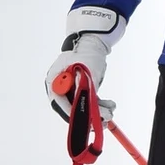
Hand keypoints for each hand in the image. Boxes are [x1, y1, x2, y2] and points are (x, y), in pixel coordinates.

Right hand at [46, 5, 125, 119]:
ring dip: (97, 112)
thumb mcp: (85, 71)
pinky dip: (100, 105)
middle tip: (102, 121)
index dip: (71, 113)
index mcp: (54, 81)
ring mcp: (70, 89)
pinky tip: (111, 105)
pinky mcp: (80, 90)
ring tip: (111, 112)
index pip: (59, 102)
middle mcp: (59, 87)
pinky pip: (89, 102)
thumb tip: (86, 108)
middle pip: (71, 108)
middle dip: (87, 116)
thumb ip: (83, 88)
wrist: (93, 43)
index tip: (84, 120)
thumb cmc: (86, 54)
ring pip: (82, 107)